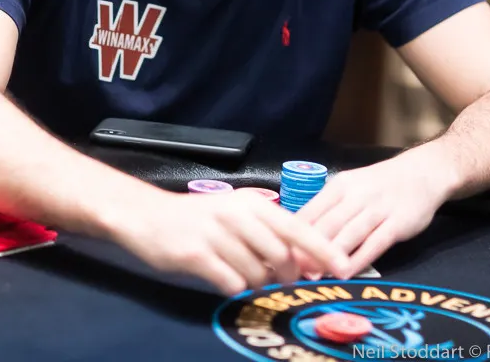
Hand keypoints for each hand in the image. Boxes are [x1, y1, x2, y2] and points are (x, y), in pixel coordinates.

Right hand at [107, 189, 351, 295]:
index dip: (323, 250)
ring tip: (244, 276)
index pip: (297, 228)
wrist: (147, 216)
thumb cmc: (198, 218)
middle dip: (286, 276)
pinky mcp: (197, 255)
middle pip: (281, 257)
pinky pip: (231, 282)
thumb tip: (302, 260)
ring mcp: (216, 235)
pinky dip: (234, 287)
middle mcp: (237, 215)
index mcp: (251, 203)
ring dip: (257, 284)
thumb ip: (266, 232)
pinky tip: (225, 280)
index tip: (342, 268)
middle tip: (280, 282)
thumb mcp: (235, 214)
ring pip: (257, 274)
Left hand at [296, 149, 456, 277]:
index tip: (280, 254)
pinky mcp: (398, 223)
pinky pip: (375, 243)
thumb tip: (298, 234)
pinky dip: (359, 259)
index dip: (293, 234)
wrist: (423, 172)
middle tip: (293, 270)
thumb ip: (329, 209)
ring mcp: (378, 209)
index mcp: (340, 186)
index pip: (311, 210)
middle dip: (308, 248)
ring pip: (349, 234)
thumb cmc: (380, 185)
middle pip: (327, 224)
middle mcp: (357, 195)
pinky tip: (347, 273)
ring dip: (331, 256)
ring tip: (315, 275)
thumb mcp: (351, 187)